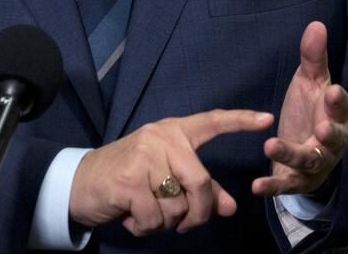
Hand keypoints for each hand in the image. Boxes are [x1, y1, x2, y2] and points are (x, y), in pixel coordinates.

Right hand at [69, 109, 274, 235]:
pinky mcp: (129, 180)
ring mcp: (143, 156)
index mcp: (172, 132)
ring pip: (178, 205)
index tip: (267, 119)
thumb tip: (230, 207)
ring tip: (146, 212)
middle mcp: (160, 137)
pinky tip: (132, 218)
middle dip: (198, 213)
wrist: (79, 183)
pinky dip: (146, 228)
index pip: (211, 121)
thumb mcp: (163, 178)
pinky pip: (155, 218)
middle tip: (185, 226)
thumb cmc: (127, 179)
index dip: (240, 121)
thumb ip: (199, 190)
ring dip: (166, 223)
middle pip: (200, 182)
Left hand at [252, 21, 347, 197]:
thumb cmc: (311, 110)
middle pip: (333, 139)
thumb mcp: (310, 82)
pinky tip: (256, 185)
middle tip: (321, 129)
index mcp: (335, 115)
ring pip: (308, 161)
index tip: (333, 90)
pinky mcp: (297, 181)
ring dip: (291, 154)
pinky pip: (286, 184)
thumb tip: (316, 24)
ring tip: (271, 146)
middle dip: (329, 134)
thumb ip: (313, 57)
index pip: (341, 107)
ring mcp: (315, 164)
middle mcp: (330, 142)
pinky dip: (272, 186)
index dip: (339, 101)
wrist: (307, 149)